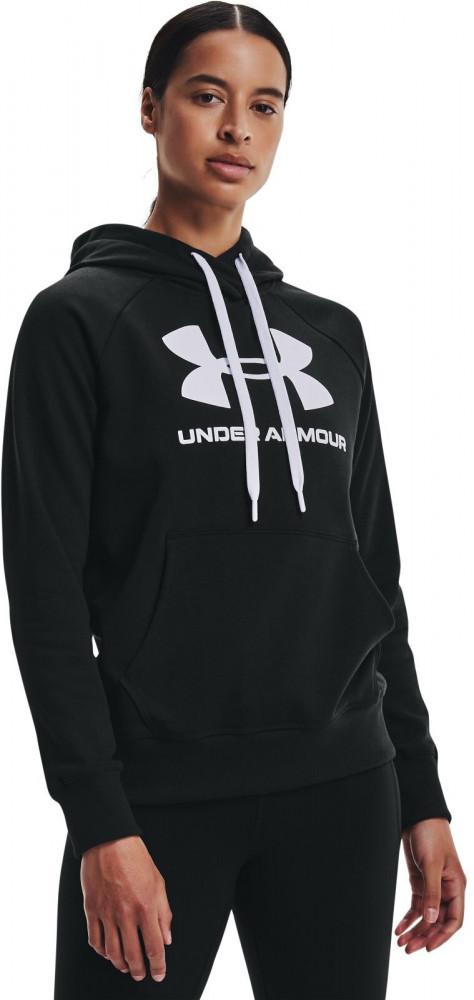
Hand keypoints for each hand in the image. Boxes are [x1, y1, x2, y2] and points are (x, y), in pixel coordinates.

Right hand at [80, 835, 172, 981]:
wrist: (109, 841)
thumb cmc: (135, 858)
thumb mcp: (159, 882)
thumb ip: (164, 913)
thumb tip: (166, 938)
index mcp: (146, 906)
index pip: (154, 947)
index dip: (158, 965)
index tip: (159, 973)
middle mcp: (126, 913)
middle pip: (132, 955)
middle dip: (138, 970)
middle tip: (140, 975)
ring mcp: (107, 912)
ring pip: (112, 952)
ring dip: (120, 964)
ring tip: (125, 967)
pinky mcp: (91, 909)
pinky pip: (94, 939)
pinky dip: (101, 952)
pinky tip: (107, 952)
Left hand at [394, 818, 466, 952]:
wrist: (418, 817)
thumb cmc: (431, 836)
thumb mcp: (432, 864)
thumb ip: (432, 892)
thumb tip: (431, 919)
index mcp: (456, 886)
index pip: (454, 920)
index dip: (442, 936)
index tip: (428, 947)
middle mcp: (446, 890)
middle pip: (438, 921)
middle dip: (424, 936)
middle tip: (409, 948)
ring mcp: (432, 888)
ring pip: (426, 916)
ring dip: (415, 930)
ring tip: (402, 943)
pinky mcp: (420, 883)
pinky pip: (416, 907)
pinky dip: (408, 918)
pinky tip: (399, 928)